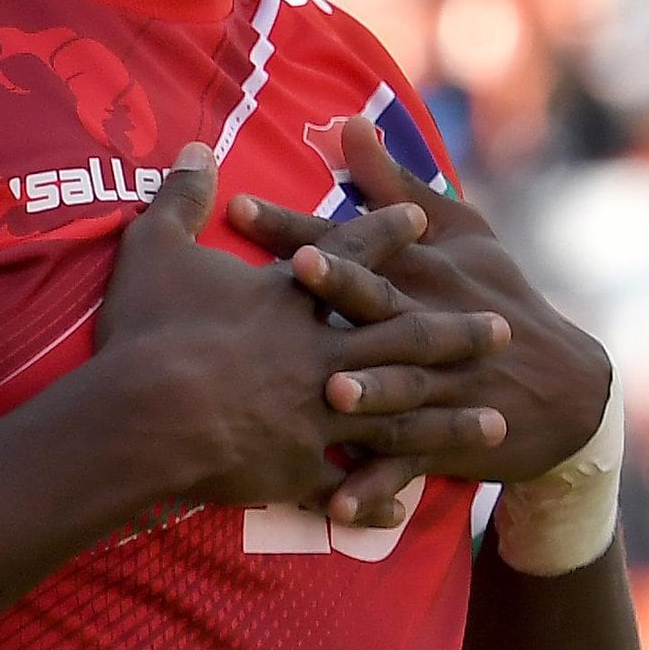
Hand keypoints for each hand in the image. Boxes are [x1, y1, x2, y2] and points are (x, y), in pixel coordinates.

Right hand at [84, 144, 512, 516]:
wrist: (146, 416)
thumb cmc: (149, 330)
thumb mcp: (155, 247)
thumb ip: (181, 196)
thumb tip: (195, 145)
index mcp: (292, 300)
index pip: (350, 258)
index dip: (386, 236)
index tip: (421, 223)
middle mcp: (320, 354)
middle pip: (403, 339)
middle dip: (456, 335)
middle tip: (502, 330)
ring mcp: (318, 414)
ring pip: (400, 417)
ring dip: (449, 423)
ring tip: (496, 426)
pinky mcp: (299, 468)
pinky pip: (348, 485)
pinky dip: (375, 495)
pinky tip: (403, 505)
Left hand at [226, 118, 613, 525]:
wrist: (569, 389)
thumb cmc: (499, 297)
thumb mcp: (458, 233)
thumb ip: (393, 183)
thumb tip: (347, 122)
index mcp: (420, 271)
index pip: (354, 242)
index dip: (301, 226)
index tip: (243, 207)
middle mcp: (427, 323)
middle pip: (377, 301)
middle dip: (341, 286)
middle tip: (295, 272)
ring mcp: (439, 384)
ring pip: (400, 385)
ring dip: (369, 388)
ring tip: (327, 393)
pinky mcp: (445, 440)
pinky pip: (406, 465)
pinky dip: (375, 489)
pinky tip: (336, 509)